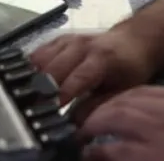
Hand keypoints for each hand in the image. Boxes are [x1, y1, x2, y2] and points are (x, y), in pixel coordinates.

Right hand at [29, 28, 154, 107]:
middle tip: (35, 110)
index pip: (76, 79)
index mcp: (101, 59)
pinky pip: (39, 52)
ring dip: (33, 79)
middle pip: (53, 69)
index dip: (60, 97)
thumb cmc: (130, 67)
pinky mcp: (60, 39)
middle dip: (41, 91)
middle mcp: (82, 46)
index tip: (48, 113)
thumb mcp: (121, 90)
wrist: (133, 39)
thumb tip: (73, 124)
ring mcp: (69, 40)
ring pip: (41, 59)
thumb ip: (97, 107)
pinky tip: (30, 81)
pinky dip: (32, 68)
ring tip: (31, 97)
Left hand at [81, 86, 163, 160]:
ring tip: (82, 143)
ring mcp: (159, 140)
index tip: (98, 110)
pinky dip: (99, 154)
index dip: (112, 100)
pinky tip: (93, 158)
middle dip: (96, 114)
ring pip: (113, 124)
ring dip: (91, 133)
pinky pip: (114, 154)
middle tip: (81, 126)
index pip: (137, 91)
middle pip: (120, 104)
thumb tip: (132, 113)